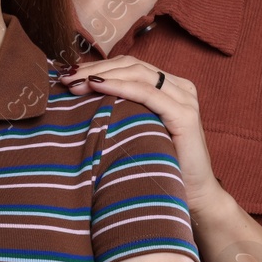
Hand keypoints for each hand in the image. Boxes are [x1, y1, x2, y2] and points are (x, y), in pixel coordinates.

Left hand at [62, 59, 225, 215]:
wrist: (193, 195)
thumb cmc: (160, 165)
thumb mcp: (139, 129)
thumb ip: (124, 110)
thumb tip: (82, 96)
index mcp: (171, 86)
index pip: (130, 66)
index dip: (99, 66)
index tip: (70, 74)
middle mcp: (180, 87)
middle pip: (132, 65)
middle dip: (96, 68)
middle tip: (67, 76)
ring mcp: (185, 99)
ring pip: (138, 74)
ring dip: (103, 75)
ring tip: (76, 82)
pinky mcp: (185, 115)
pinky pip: (147, 94)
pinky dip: (120, 87)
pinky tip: (98, 86)